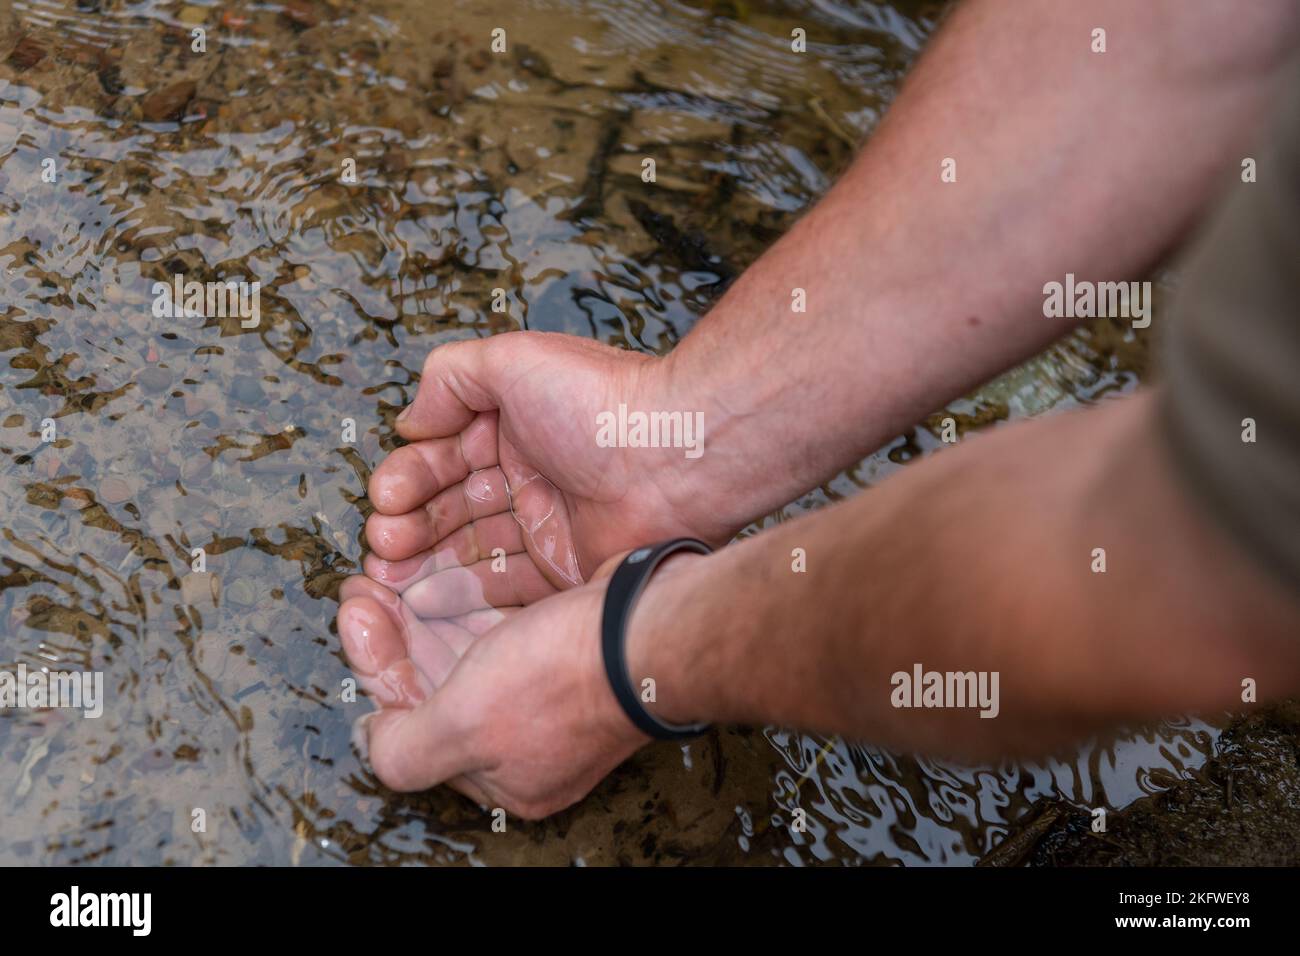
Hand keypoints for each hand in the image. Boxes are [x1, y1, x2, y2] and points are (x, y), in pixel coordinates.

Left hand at [337, 556, 669, 817]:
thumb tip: (372, 745)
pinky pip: (503, 625)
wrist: (650, 628)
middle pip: (439, 686)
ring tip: (390, 567)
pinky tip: (446, 569)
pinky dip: (470, 600)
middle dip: (395, 635)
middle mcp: (528, 739)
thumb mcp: (464, 726)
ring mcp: (552, 691)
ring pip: (469, 651)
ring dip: (424, 611)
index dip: (377, 666)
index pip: (416, 725)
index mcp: (505, 777)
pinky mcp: (570, 646)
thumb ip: (406, 748)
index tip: (354, 612)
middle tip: (363, 586)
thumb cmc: (563, 680)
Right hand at [362, 331, 723, 613]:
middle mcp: (528, 475)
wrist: (676, 455)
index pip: (444, 455)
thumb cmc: (602, 402)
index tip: (386, 495)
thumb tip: (411, 420)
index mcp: (515, 425)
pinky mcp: (563, 570)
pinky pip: (503, 587)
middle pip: (450, 506)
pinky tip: (425, 595)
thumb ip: (450, 378)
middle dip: (408, 523)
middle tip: (382, 541)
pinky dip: (461, 592)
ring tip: (389, 570)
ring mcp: (545, 525)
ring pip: (469, 547)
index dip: (410, 476)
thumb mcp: (512, 360)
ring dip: (424, 559)